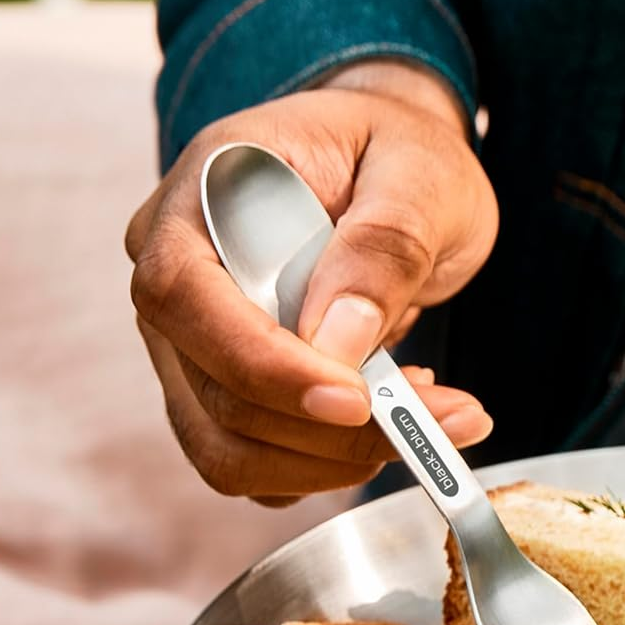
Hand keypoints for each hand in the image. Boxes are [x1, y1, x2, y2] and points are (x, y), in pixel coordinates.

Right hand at [125, 60, 495, 502]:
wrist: (394, 174)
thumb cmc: (396, 156)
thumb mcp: (419, 174)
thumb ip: (383, 246)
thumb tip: (338, 339)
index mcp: (200, 197)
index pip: (184, 298)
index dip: (264, 364)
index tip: (355, 399)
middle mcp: (176, 279)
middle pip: (215, 393)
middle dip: (333, 430)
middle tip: (448, 416)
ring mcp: (195, 347)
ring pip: (232, 450)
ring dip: (340, 459)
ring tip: (434, 413)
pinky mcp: (231, 397)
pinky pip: (261, 469)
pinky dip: (333, 467)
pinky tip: (394, 419)